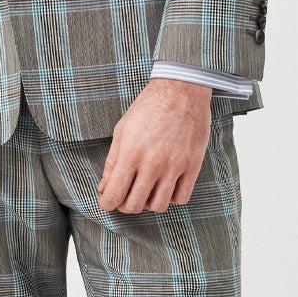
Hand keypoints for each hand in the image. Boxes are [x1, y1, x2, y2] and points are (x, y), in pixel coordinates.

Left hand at [97, 78, 212, 214]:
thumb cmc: (148, 108)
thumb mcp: (122, 130)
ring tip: (146, 190)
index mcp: (131, 153)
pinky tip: (166, 186)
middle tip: (125, 196)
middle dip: (124, 205)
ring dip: (148, 203)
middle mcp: (153, 163)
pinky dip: (171, 198)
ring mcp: (175, 166)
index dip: (107, 203)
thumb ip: (112, 162)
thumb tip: (104, 188)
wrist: (181, 90)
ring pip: (158, 206)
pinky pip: (181, 198)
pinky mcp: (192, 165)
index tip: (107, 200)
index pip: (114, 195)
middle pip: (134, 205)